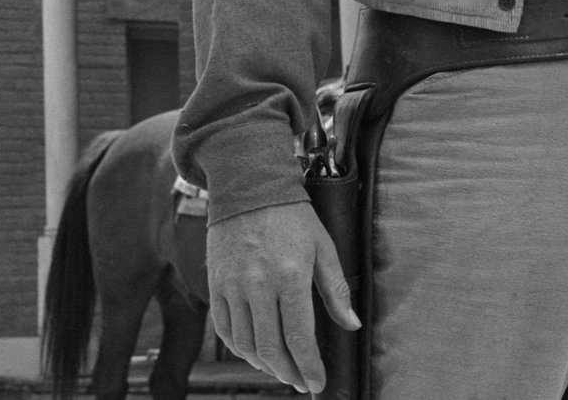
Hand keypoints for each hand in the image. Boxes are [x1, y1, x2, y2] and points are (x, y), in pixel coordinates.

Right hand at [206, 201, 359, 393]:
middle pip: (271, 348)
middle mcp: (258, 285)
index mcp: (291, 276)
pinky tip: (254, 352)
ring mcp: (233, 286)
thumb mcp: (323, 246)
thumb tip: (352, 324)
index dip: (308, 367)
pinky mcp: (215, 284)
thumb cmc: (291, 215)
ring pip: (246, 344)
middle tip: (299, 381)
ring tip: (280, 369)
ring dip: (264, 364)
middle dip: (288, 372)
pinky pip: (224, 329)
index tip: (315, 383)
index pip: (299, 337)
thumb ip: (336, 290)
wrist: (248, 187)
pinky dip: (239, 348)